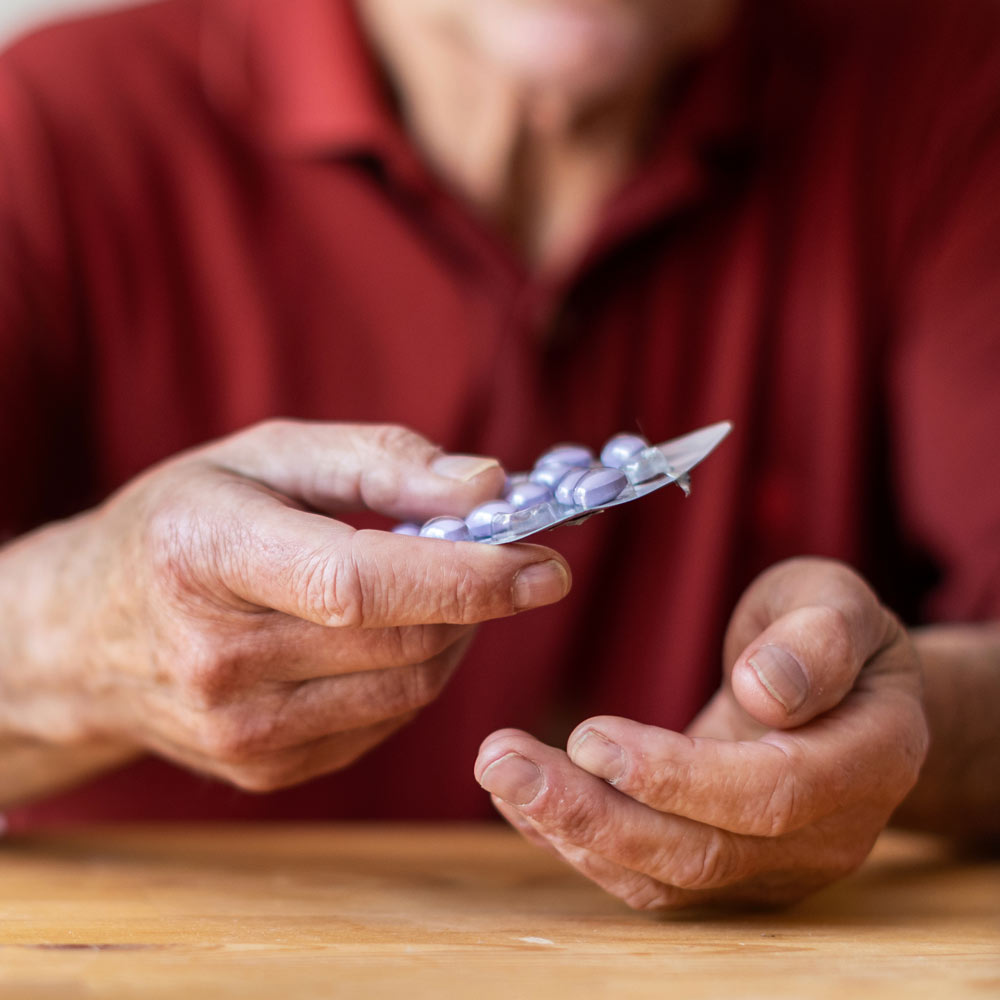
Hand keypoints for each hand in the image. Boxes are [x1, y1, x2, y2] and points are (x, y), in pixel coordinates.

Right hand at [10, 421, 570, 791]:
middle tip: (505, 560)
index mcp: (207, 558)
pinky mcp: (265, 770)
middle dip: (481, 601)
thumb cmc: (180, 524)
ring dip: (455, 635)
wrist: (83, 635)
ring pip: (410, 688)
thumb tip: (487, 485)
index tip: (546, 564)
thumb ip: (378, 461)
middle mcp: (217, 660)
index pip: (362, 585)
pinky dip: (414, 672)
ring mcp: (239, 732)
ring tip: (437, 588)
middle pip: (403, 641)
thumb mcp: (264, 457)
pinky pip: (385, 721)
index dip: (469, 576)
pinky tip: (387, 634)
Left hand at [475, 558, 926, 908]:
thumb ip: (817, 639)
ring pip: (665, 877)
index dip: (679, 775)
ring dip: (572, 830)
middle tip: (500, 761)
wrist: (841, 688)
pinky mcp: (724, 868)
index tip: (591, 736)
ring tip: (499, 772)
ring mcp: (773, 864)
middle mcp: (826, 834)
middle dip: (593, 814)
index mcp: (869, 760)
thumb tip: (766, 690)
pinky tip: (523, 798)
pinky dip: (579, 839)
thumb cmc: (831, 630)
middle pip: (702, 853)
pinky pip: (647, 873)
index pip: (771, 792)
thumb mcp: (837, 604)